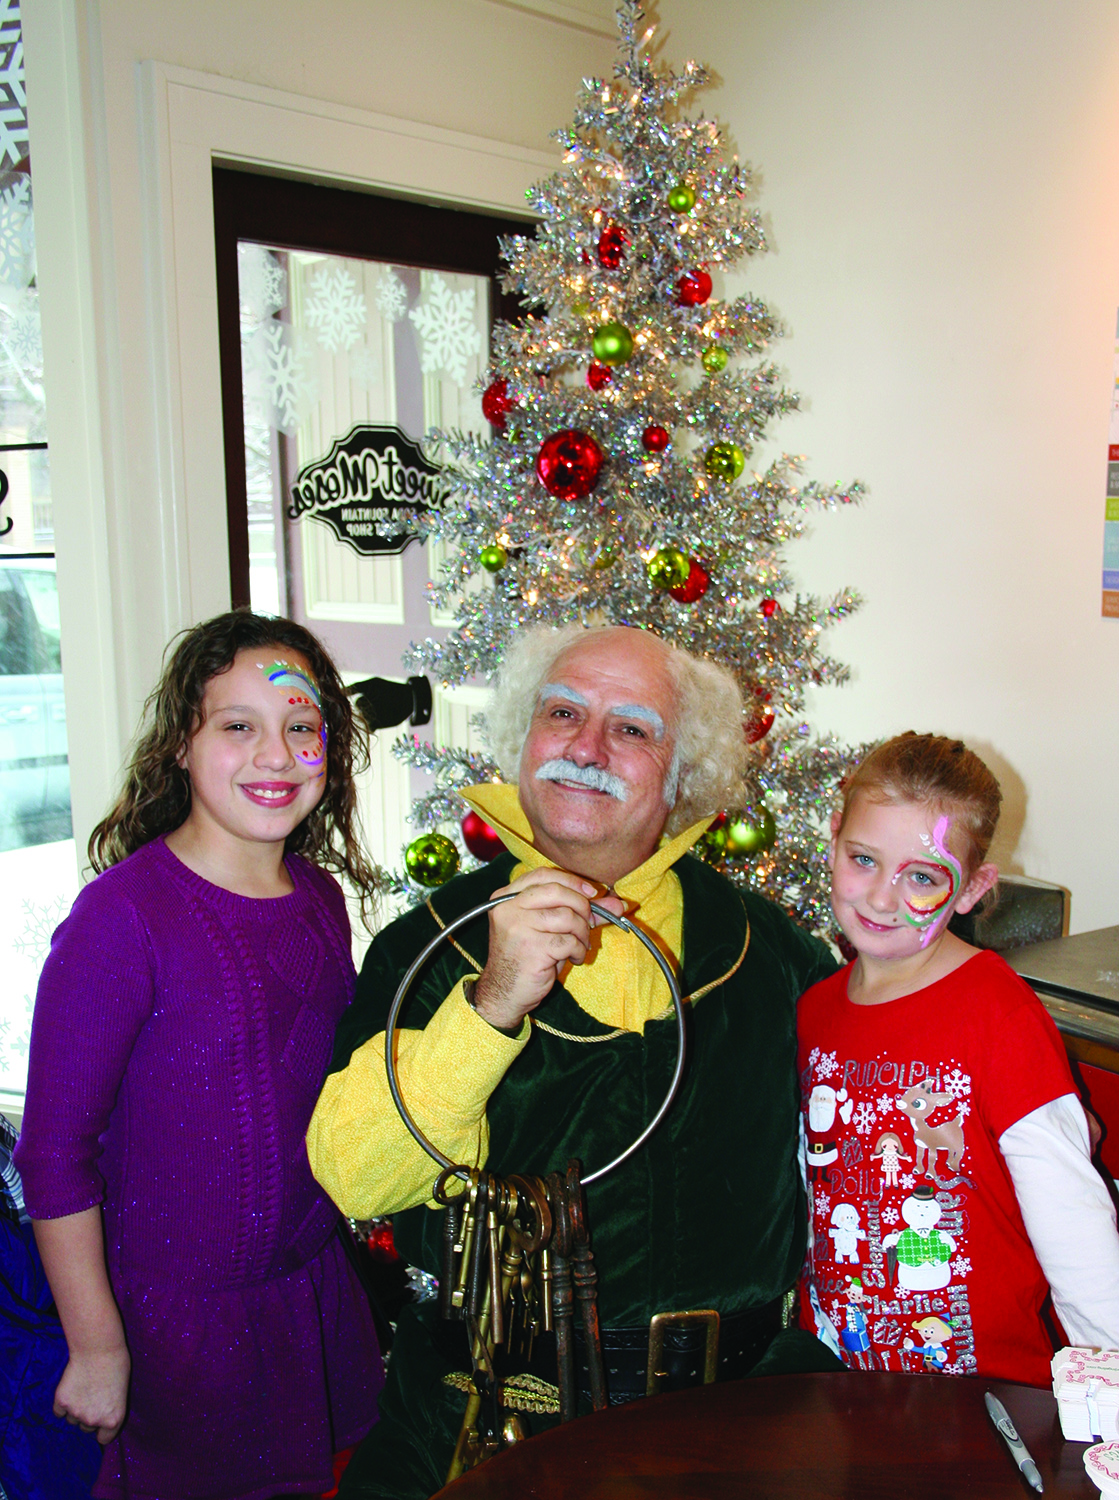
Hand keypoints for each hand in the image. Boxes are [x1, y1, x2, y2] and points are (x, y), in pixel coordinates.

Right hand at [53, 1344, 129, 1444]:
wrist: (98, 1349)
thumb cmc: (116, 1365)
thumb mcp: (122, 1392)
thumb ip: (110, 1410)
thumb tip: (101, 1420)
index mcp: (113, 1420)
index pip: (104, 1439)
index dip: (102, 1428)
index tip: (101, 1418)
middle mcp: (94, 1421)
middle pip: (87, 1428)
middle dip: (88, 1415)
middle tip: (92, 1396)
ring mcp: (75, 1413)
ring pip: (72, 1419)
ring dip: (75, 1409)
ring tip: (83, 1388)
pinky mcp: (61, 1403)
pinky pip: (59, 1411)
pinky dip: (63, 1403)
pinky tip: (71, 1388)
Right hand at [471, 866, 625, 1030]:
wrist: (504, 994)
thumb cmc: (528, 958)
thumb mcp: (548, 929)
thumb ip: (578, 912)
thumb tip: (618, 904)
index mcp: (506, 897)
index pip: (543, 875)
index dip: (572, 881)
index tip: (592, 893)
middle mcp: (508, 907)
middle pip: (557, 891)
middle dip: (582, 906)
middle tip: (588, 924)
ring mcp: (517, 927)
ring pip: (567, 916)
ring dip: (582, 933)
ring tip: (578, 946)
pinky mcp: (531, 948)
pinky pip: (568, 941)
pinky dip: (578, 950)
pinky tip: (573, 958)